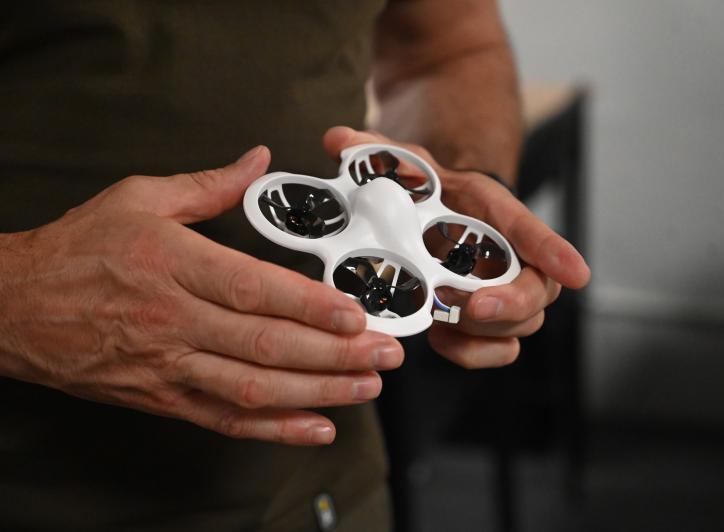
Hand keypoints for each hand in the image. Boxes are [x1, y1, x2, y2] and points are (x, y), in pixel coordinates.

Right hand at [0, 146, 404, 444]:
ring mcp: (169, 366)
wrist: (14, 307)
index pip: (253, 289)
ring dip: (317, 393)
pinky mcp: (163, 398)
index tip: (356, 313)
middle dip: (334, 354)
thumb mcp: (136, 199)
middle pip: (266, 345)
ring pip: (253, 387)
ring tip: (366, 388)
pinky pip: (224, 419)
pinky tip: (317, 427)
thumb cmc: (79, 249)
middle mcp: (173, 320)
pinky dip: (273, 428)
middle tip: (384, 354)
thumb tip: (257, 160)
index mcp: (172, 263)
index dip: (310, 306)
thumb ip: (206, 186)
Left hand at [322, 127, 589, 367]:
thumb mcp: (399, 161)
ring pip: (523, 325)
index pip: (531, 230)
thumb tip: (337, 139)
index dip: (555, 252)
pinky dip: (472, 352)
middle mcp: (508, 253)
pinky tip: (440, 339)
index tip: (577, 274)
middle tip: (469, 305)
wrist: (428, 206)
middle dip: (510, 304)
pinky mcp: (484, 318)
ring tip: (443, 323)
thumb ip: (374, 151)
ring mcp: (501, 289)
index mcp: (492, 211)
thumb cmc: (421, 186)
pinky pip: (498, 348)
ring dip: (485, 333)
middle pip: (539, 290)